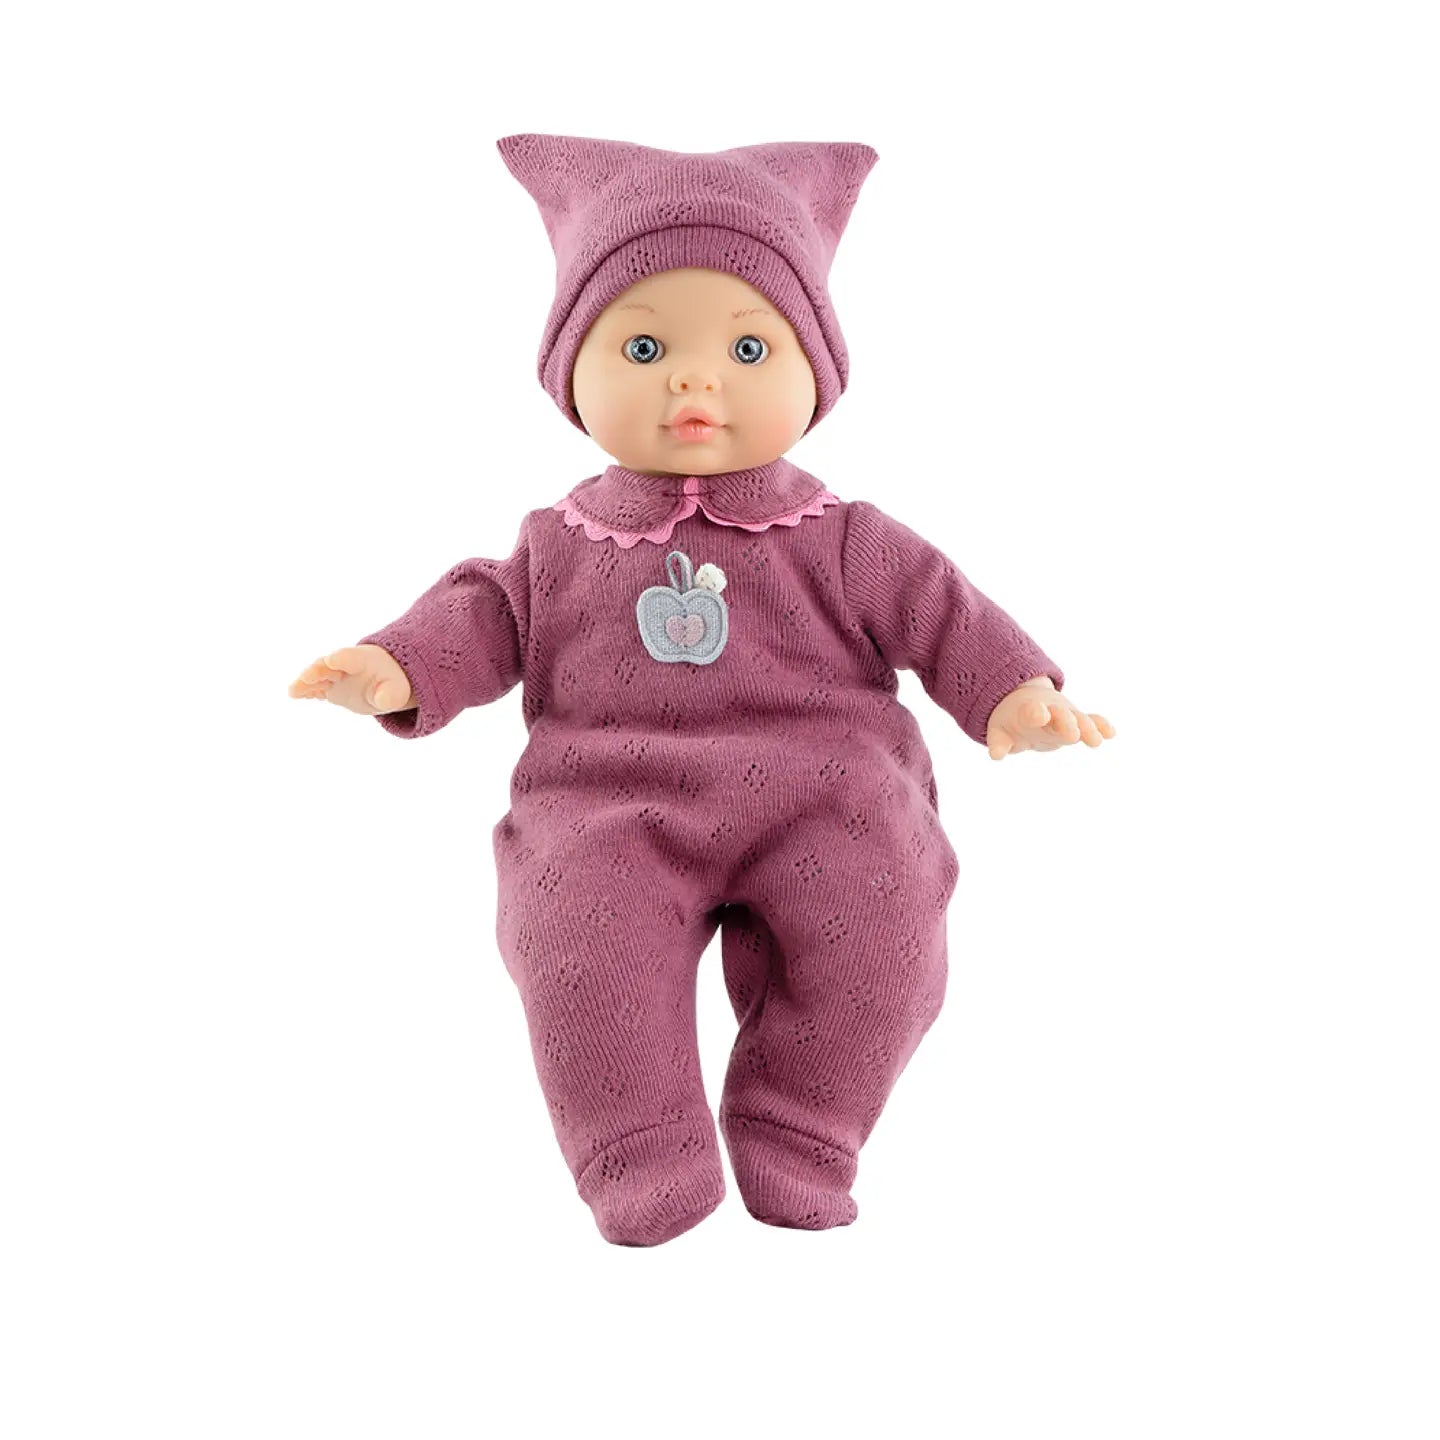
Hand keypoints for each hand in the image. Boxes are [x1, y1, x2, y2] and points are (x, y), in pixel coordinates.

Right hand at [288, 644, 413, 715]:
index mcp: (362, 660)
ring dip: (305, 683)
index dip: (342, 658)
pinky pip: (315, 688)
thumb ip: (390, 696)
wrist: (381, 680)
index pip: (351, 657)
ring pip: (317, 676)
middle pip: (328, 665)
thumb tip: (383, 702)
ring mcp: (333, 676)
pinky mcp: (328, 687)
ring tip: (293, 691)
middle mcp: (344, 666)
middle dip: (318, 670)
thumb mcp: (397, 691)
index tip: (332, 659)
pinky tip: (296, 695)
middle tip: (307, 677)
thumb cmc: (390, 683)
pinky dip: (306, 691)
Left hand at [986, 676, 1115, 759]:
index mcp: (1028, 711)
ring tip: (1096, 741)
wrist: (1028, 703)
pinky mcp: (1078, 721)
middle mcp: (1050, 711)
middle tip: (1073, 734)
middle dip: (1066, 723)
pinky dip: (1101, 725)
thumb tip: (996, 755)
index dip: (1035, 712)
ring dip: (1087, 728)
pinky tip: (1111, 733)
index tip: (1040, 715)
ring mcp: (1066, 715)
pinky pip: (1092, 721)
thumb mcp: (1000, 730)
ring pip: (1079, 720)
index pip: (1032, 711)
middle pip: (1060, 715)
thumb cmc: (1012, 721)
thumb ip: (999, 742)